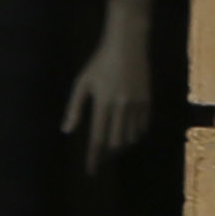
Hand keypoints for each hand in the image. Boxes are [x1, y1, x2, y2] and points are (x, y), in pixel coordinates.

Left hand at [63, 1, 155, 166]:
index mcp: (103, 103)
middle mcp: (122, 107)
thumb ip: (75, 108)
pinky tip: (128, 136)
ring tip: (113, 150)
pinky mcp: (147, 100)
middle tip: (101, 160)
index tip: (90, 171)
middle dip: (108, 154)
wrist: (128, 44)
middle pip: (116, 142)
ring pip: (131, 136)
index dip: (94, 157)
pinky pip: (143, 126)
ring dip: (121, 147)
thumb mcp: (82, 83)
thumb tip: (66, 131)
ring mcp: (137, 104)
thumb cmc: (100, 62)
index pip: (98, 138)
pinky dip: (135, 135)